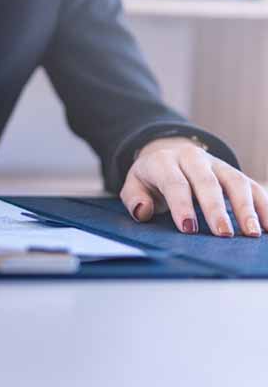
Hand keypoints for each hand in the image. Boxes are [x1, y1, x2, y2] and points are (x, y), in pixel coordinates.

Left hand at [120, 137, 267, 236]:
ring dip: (245, 208)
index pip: (174, 183)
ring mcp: (215, 163)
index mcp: (163, 162)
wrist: (167, 152)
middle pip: (206, 183)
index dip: (181, 205)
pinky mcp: (233, 171)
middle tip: (222, 234)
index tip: (188, 228)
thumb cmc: (150, 178)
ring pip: (234, 182)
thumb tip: (143, 212)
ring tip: (251, 232)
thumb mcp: (133, 185)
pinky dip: (263, 205)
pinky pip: (252, 186)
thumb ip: (134, 199)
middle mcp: (192, 158)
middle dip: (215, 209)